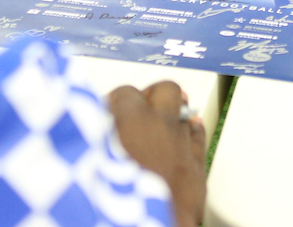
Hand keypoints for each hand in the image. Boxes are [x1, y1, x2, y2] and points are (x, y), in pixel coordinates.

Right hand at [108, 82, 205, 226]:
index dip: (115, 101)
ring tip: (157, 125)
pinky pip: (199, 138)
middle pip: (165, 90)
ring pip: (186, 113)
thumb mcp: (93, 161)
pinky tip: (183, 135)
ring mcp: (184, 149)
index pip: (126, 93)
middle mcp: (163, 129)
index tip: (107, 112)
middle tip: (136, 110)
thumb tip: (98, 129)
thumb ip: (97, 138)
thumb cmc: (115, 202)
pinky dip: (191, 133)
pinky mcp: (197, 173)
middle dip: (151, 96)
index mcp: (133, 124)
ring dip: (171, 116)